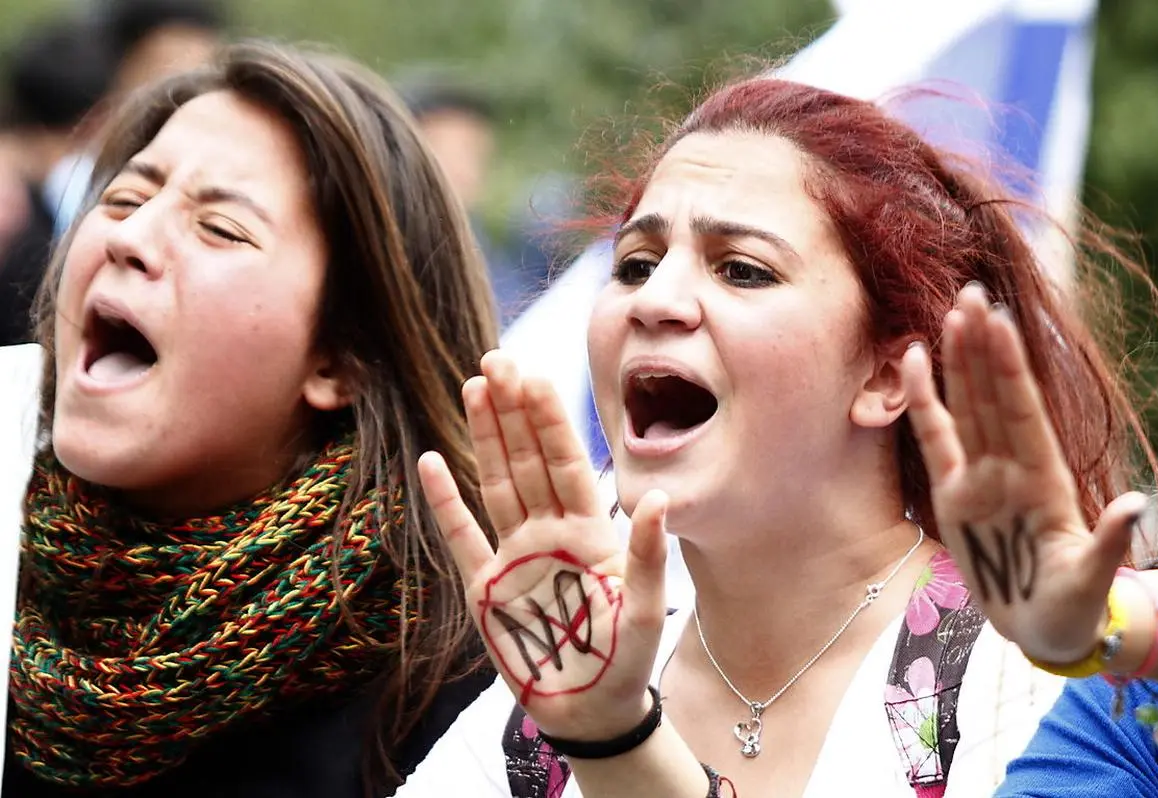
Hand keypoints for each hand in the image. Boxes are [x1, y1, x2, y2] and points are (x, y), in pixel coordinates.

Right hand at [418, 351, 669, 739]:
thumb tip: (660, 496)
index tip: (532, 376)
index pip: (564, 462)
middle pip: (527, 459)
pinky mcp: (484, 588)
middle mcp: (549, 532)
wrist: (591, 712)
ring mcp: (514, 556)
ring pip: (496, 482)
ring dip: (484, 436)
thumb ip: (650, 555)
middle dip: (513, 409)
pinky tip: (431, 461)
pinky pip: (460, 536)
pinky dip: (445, 501)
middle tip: (495, 359)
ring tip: (473, 387)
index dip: (548, 419)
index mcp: (589, 532)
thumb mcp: (646, 610)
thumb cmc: (626, 662)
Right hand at [900, 284, 1145, 663]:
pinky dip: (923, 401)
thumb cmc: (1071, 607)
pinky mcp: (951, 495)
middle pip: (992, 395)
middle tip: (973, 293)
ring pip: (967, 406)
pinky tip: (915, 361)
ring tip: (954, 312)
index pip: (1022, 412)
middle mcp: (1010, 468)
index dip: (1008, 369)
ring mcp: (979, 478)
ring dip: (959, 360)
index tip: (1000, 324)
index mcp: (1044, 480)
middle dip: (983, 345)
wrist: (1041, 628)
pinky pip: (934, 438)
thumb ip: (1109, 541)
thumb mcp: (1091, 579)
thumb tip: (1137, 504)